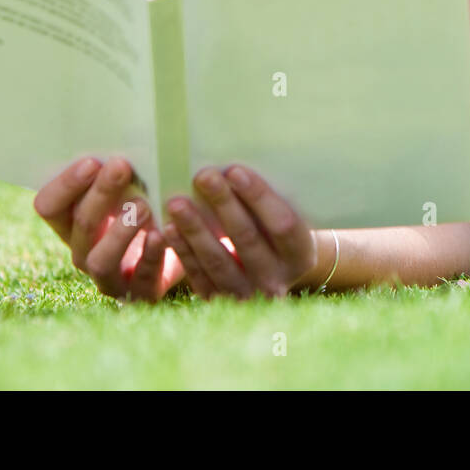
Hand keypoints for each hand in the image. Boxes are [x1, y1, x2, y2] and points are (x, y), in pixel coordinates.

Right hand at [33, 156, 185, 301]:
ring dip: (120, 231)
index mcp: (72, 222)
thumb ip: (121, 168)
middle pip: (80, 226)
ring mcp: (110, 276)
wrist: (189, 243)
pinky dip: (151, 256)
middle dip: (100, 195)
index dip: (66, 185)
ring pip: (100, 260)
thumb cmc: (154, 202)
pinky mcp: (141, 292)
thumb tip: (125, 127)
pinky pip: (141, 279)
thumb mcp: (135, 182)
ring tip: (143, 206)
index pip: (48, 206)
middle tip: (122, 168)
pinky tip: (162, 234)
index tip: (92, 161)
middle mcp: (84, 251)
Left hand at [163, 164, 317, 299]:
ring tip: (177, 202)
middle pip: (248, 239)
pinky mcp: (219, 303)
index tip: (234, 170)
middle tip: (203, 176)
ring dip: (195, 229)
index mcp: (301, 255)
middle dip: (223, 204)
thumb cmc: (275, 229)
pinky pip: (198, 276)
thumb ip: (269, 201)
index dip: (258, 197)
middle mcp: (277, 280)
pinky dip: (183, 251)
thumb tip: (233, 167)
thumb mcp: (284, 217)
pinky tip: (169, 229)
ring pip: (218, 261)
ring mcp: (248, 296)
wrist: (270, 270)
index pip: (282, 224)